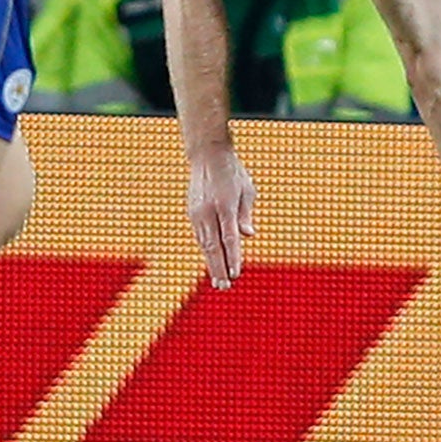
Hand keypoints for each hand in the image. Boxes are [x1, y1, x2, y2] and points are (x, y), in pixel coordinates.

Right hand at [187, 145, 256, 287]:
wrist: (207, 155)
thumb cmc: (232, 172)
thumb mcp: (246, 189)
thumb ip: (245, 214)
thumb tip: (248, 236)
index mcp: (225, 205)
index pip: (229, 238)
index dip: (233, 258)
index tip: (236, 273)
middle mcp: (209, 211)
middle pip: (214, 246)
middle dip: (219, 268)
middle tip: (225, 286)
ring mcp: (197, 212)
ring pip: (204, 244)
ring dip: (211, 263)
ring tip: (217, 280)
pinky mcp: (192, 213)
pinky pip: (199, 236)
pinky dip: (206, 251)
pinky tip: (211, 261)